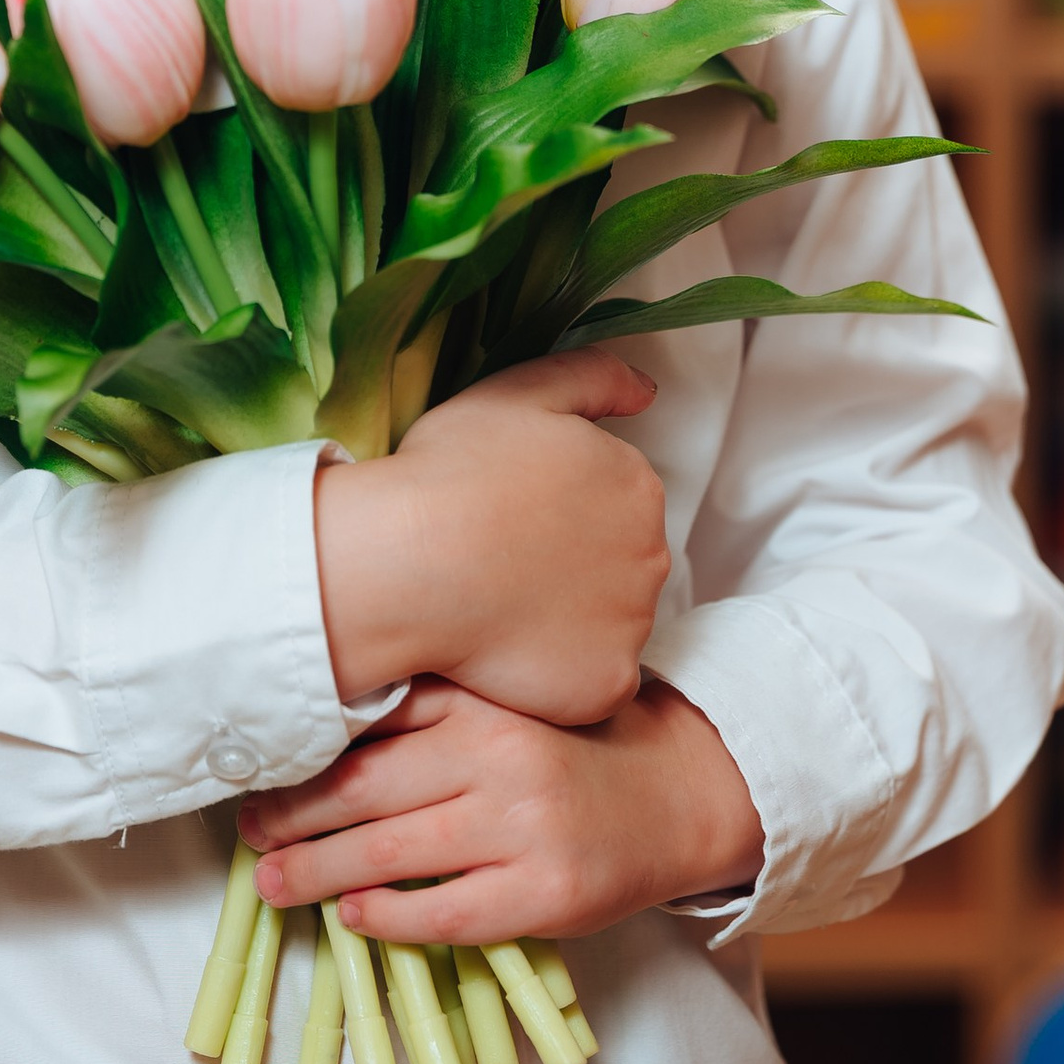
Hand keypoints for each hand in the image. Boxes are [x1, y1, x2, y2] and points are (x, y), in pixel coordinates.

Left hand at [239, 676, 763, 945]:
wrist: (676, 797)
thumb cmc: (573, 752)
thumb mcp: (508, 706)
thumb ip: (433, 711)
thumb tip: (322, 733)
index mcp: (485, 705)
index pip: (372, 727)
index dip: (303, 754)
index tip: (256, 768)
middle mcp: (501, 759)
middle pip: (365, 791)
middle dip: (292, 815)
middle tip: (248, 831)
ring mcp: (523, 830)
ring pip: (391, 853)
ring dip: (316, 872)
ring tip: (271, 882)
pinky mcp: (544, 895)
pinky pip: (444, 912)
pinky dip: (388, 916)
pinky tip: (351, 916)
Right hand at [312, 354, 669, 726]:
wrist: (410, 563)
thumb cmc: (452, 473)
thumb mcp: (520, 392)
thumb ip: (595, 376)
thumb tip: (648, 391)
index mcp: (636, 484)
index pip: (615, 507)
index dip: (559, 516)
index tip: (512, 520)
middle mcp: (653, 554)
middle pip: (620, 568)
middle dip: (571, 570)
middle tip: (502, 568)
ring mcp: (634, 625)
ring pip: (606, 628)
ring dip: (566, 624)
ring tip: (500, 611)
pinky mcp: (607, 684)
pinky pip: (594, 686)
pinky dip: (560, 677)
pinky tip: (511, 656)